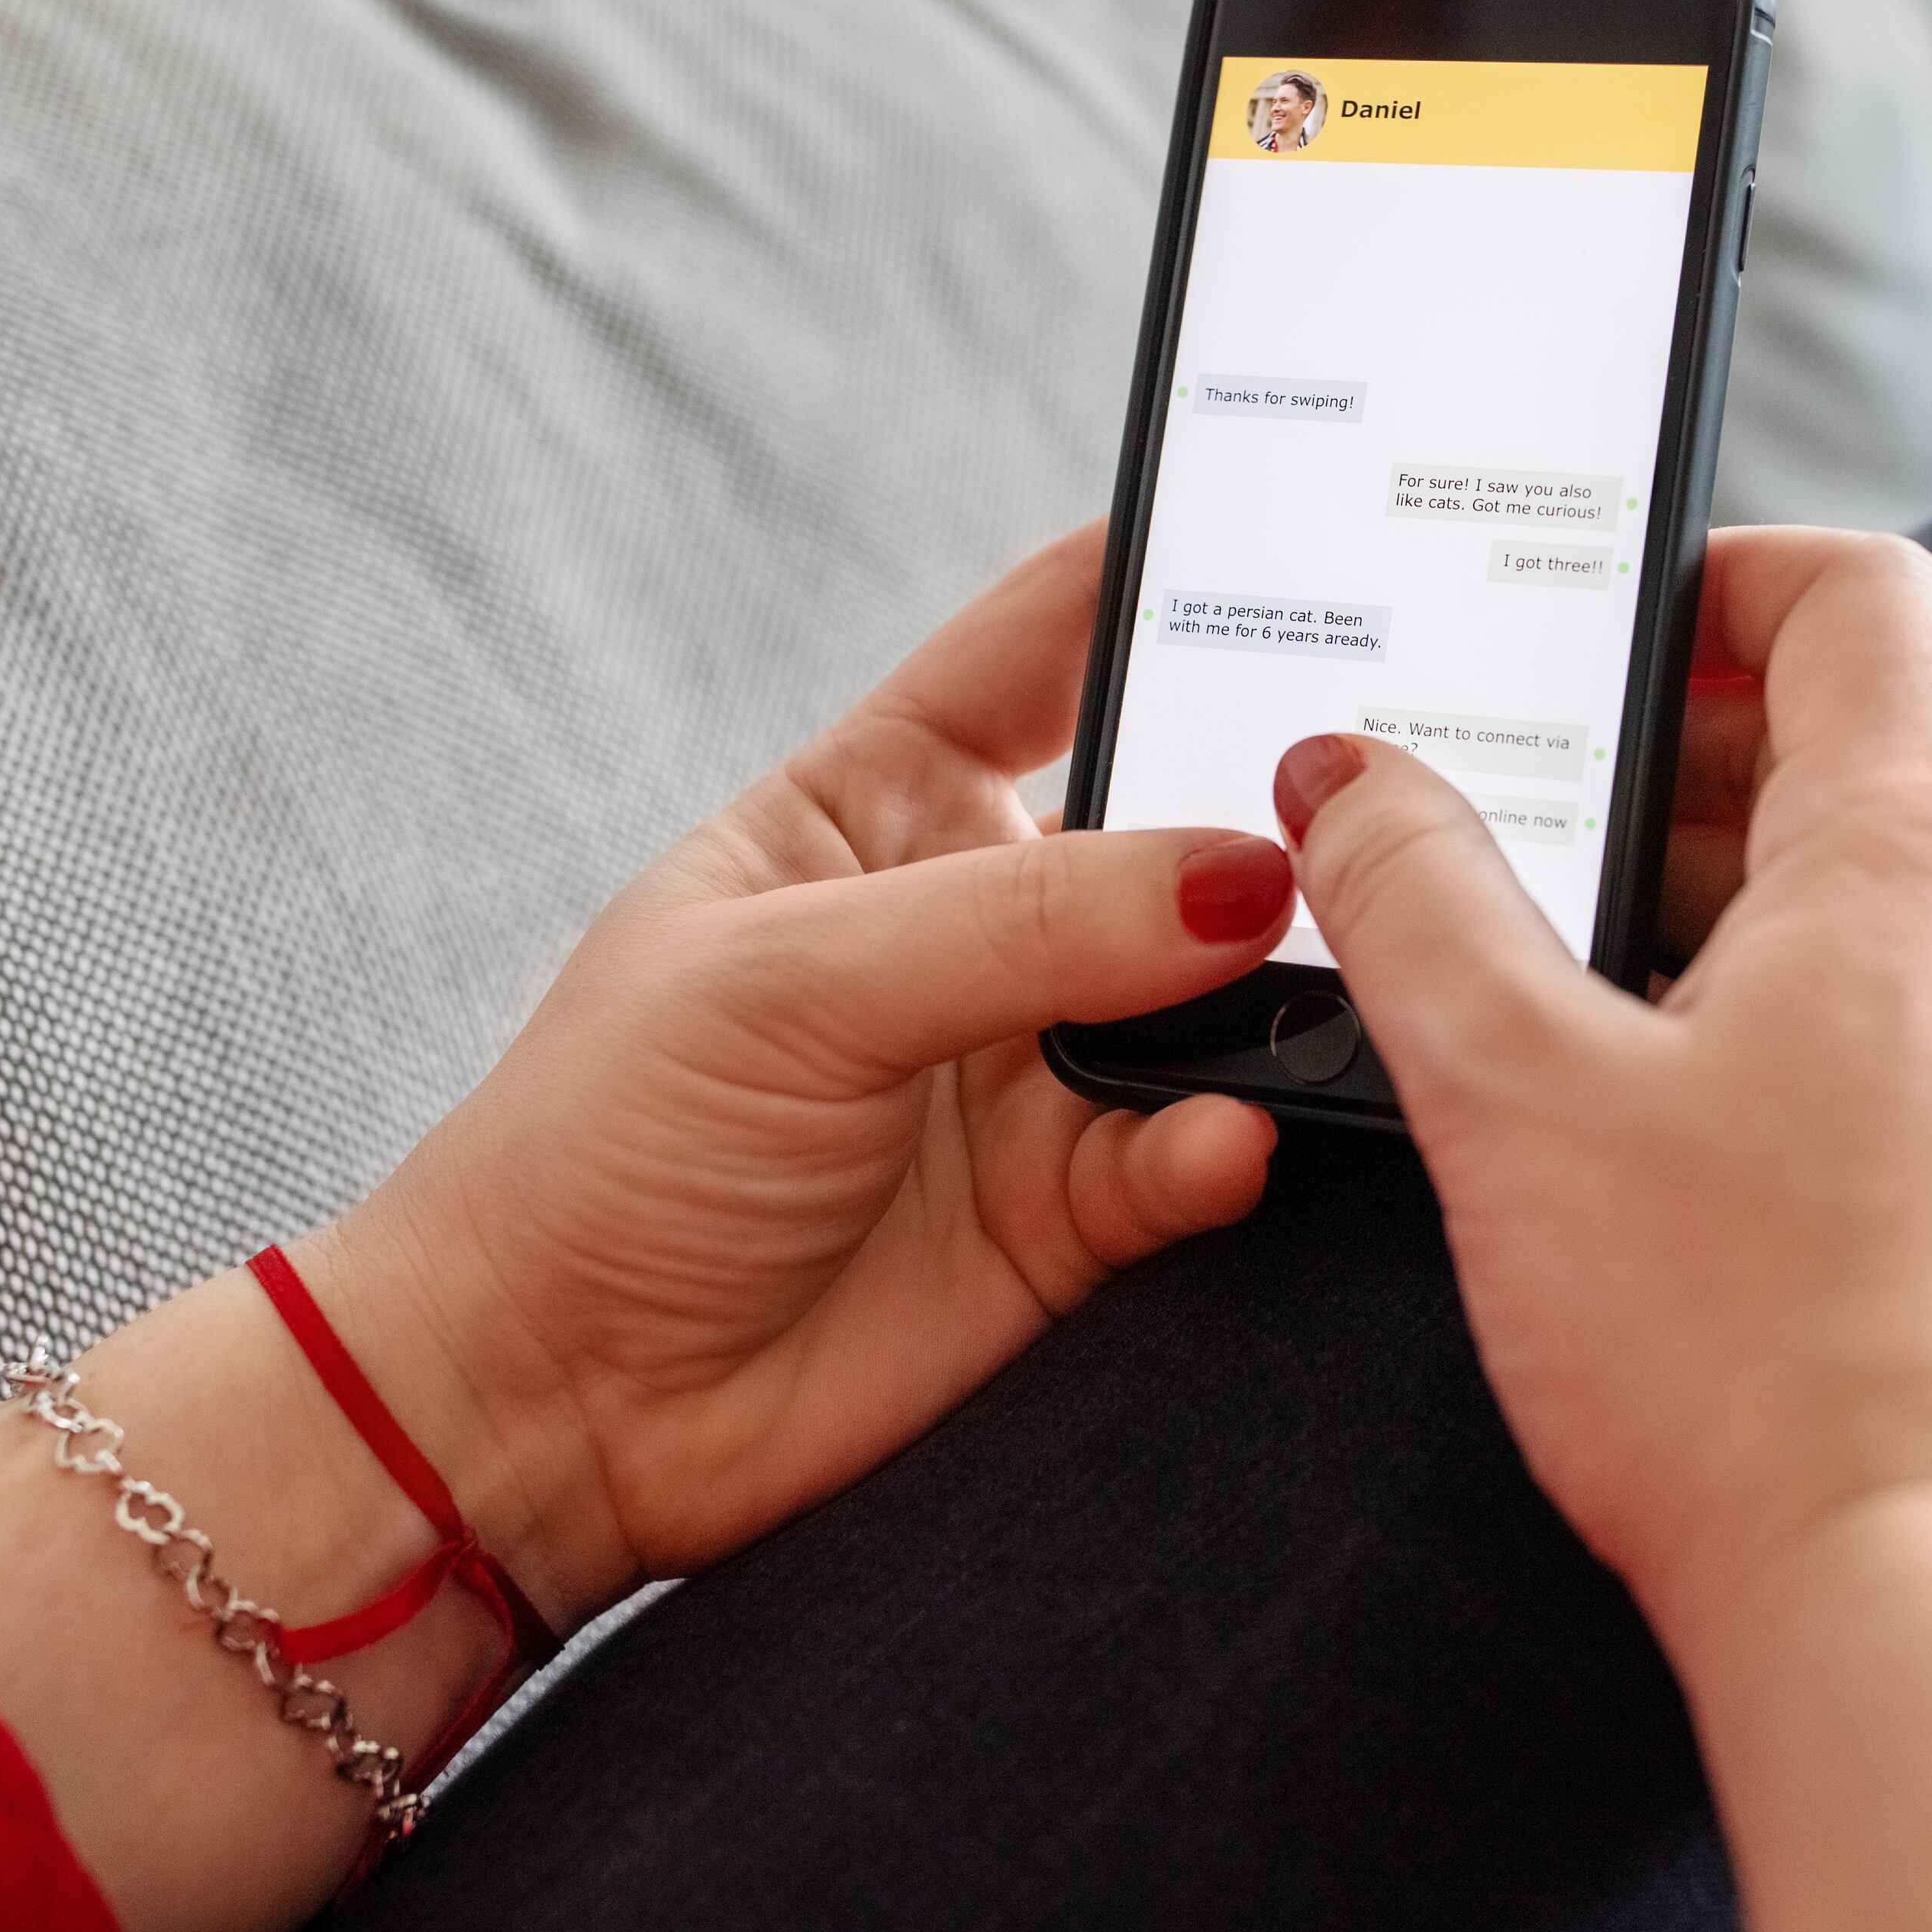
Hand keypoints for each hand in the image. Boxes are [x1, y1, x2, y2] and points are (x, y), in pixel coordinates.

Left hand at [301, 522, 1285, 1624]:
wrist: (549, 1405)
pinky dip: (1225, 1143)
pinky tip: (1221, 1141)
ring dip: (1277, 987)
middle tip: (1382, 795)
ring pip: (1218, 994)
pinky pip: (1197, 1152)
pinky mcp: (1077, 1213)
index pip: (1054, 640)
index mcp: (889, 799)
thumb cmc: (606, 1143)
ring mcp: (1040, 1067)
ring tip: (1330, 978)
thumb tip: (1243, 877)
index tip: (1307, 526)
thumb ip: (1030, 918)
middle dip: (1278, 802)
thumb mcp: (795, 978)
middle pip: (1179, 817)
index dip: (1168, 572)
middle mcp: (990, 918)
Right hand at [1277, 526, 1931, 1633]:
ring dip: (1740, 891)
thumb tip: (1345, 775)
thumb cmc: (1744, 1358)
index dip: (1725, 572)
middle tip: (1532, 811)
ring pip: (1904, 895)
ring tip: (1573, 976)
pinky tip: (1680, 1124)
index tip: (1600, 624)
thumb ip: (1415, 903)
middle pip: (1879, 745)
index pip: (1868, 600)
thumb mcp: (1515, 1097)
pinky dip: (1808, 1010)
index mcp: (1927, 862)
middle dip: (1693, 751)